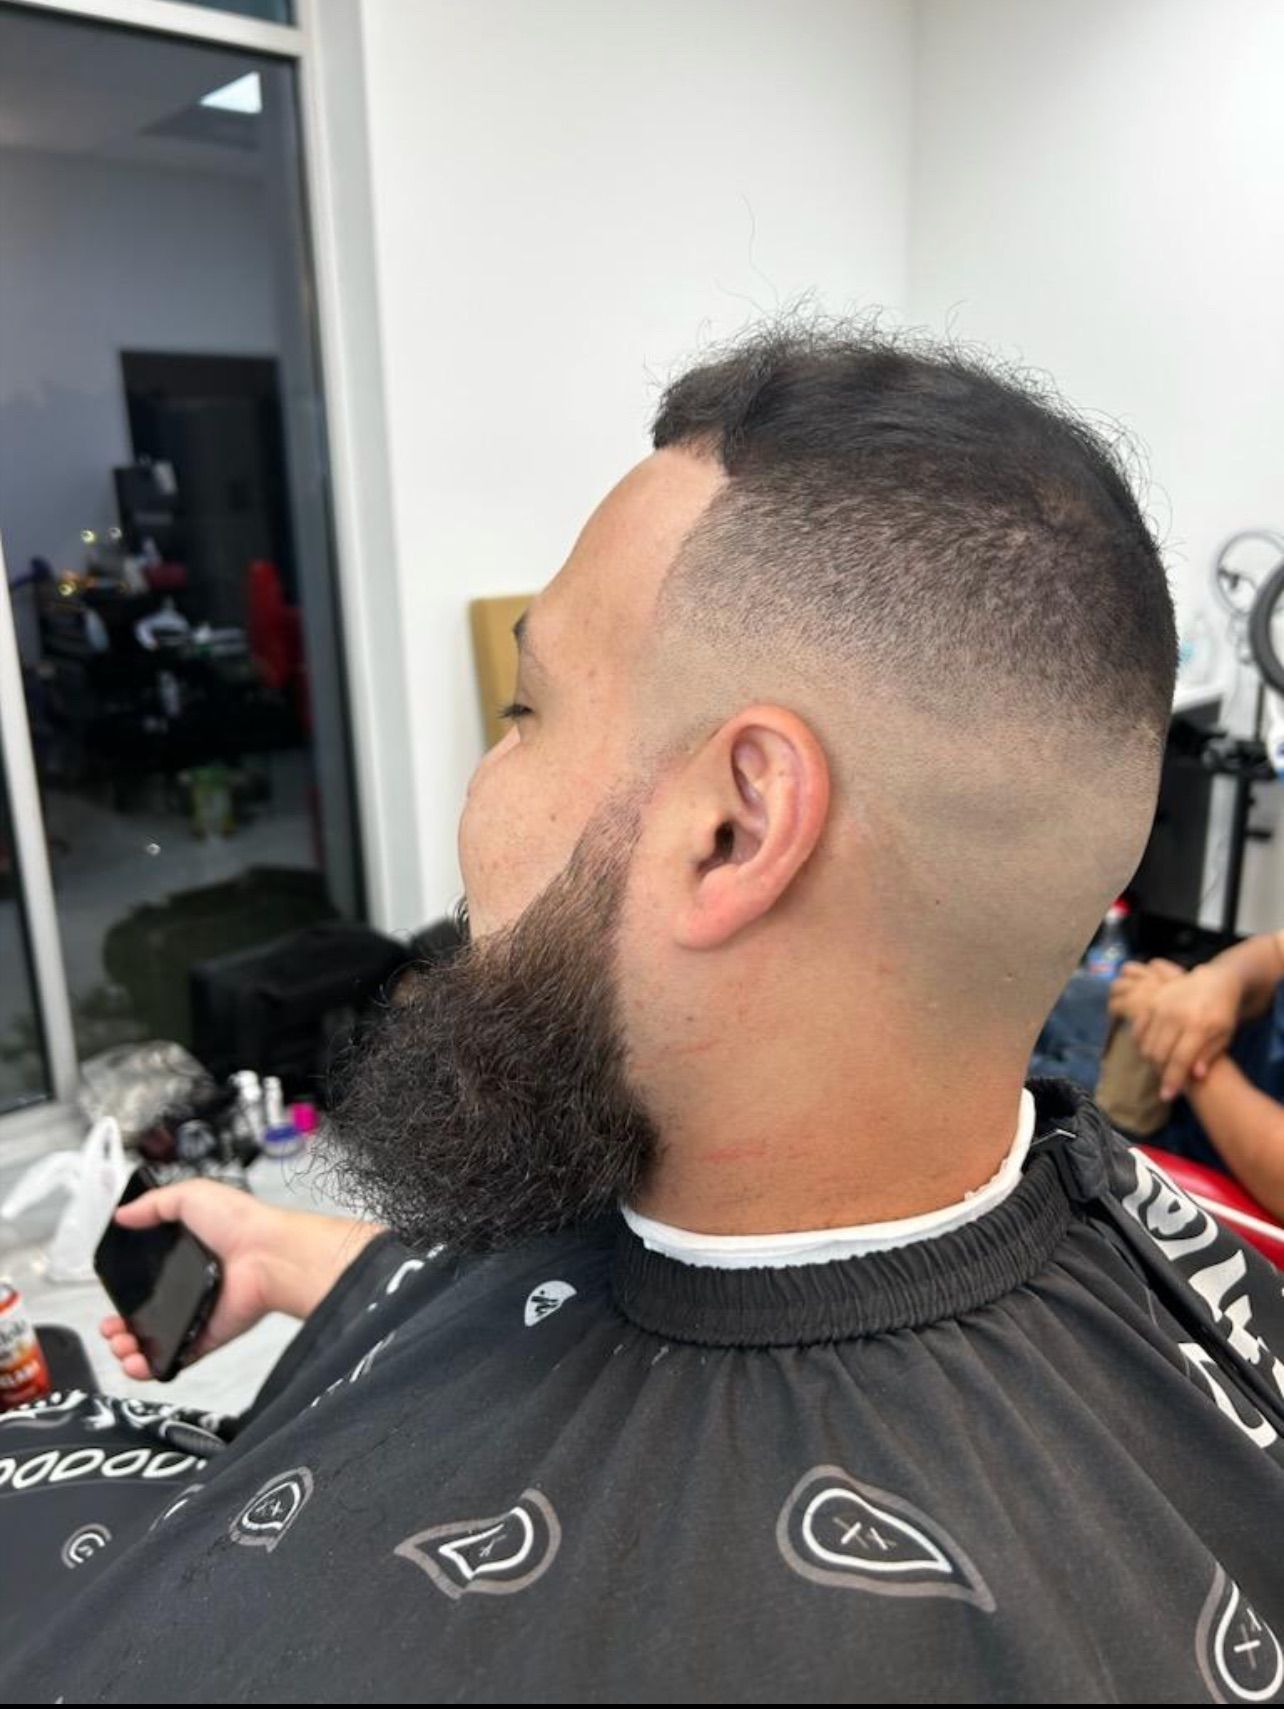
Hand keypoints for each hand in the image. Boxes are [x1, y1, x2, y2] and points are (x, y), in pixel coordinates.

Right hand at [99, 1179, 284, 1380]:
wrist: (268, 1253)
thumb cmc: (238, 1222)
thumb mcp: (191, 1196)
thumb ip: (154, 1205)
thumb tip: (123, 1214)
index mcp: (185, 1255)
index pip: (146, 1279)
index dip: (124, 1291)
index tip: (108, 1297)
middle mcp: (188, 1287)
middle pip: (144, 1316)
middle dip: (119, 1327)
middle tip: (111, 1328)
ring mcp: (196, 1315)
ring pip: (154, 1342)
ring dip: (129, 1349)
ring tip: (120, 1344)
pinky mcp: (205, 1337)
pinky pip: (175, 1359)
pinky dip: (152, 1367)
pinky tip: (136, 1362)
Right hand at [1112, 958, 1241, 1101]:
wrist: (1215, 981)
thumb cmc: (1222, 1013)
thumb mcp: (1224, 1036)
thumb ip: (1209, 1055)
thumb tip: (1195, 1076)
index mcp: (1199, 1026)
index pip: (1180, 1060)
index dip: (1172, 1080)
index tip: (1167, 1096)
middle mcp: (1177, 1015)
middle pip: (1159, 1054)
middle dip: (1160, 1072)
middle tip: (1166, 1079)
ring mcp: (1162, 1007)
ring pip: (1147, 1043)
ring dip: (1151, 1060)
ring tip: (1160, 1065)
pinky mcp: (1152, 1001)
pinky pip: (1138, 1028)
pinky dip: (1141, 1042)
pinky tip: (1150, 1048)